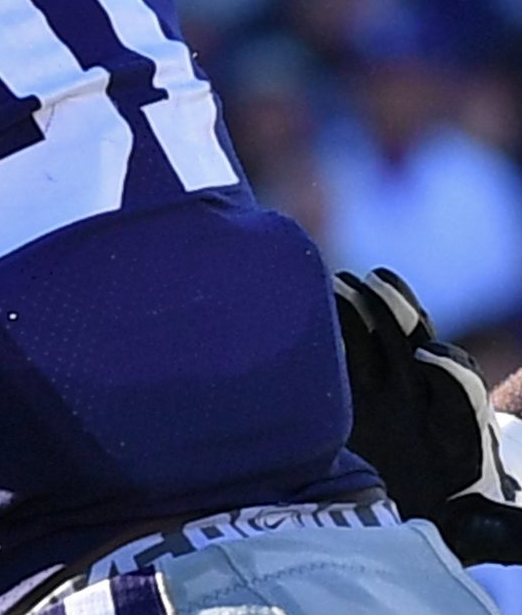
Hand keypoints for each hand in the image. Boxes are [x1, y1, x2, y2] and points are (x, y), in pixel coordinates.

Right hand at [334, 268, 521, 563]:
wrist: (405, 517)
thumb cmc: (445, 527)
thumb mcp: (477, 532)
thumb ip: (506, 530)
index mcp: (457, 434)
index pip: (459, 390)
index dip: (448, 372)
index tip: (427, 358)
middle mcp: (423, 400)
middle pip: (417, 344)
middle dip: (399, 316)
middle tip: (373, 288)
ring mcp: (384, 389)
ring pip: (380, 336)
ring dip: (365, 308)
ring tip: (340, 283)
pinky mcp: (348, 388)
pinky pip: (342, 344)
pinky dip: (330, 321)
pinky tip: (312, 298)